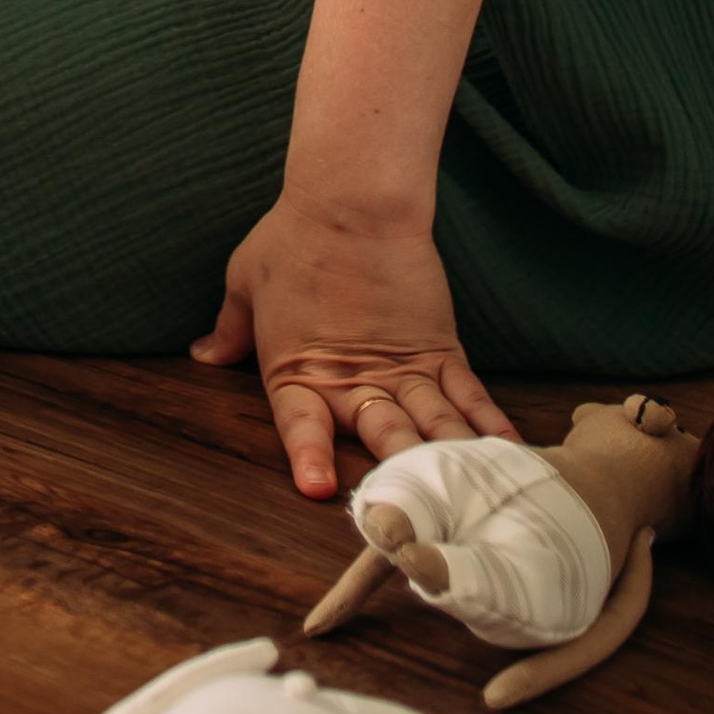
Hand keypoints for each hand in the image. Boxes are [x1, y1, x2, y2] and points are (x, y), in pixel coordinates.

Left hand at [192, 192, 514, 497]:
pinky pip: (468, 395)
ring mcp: (403, 367)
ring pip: (431, 426)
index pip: (300, 423)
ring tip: (474, 503)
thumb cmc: (292, 235)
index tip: (317, 488)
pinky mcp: (440, 348)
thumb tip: (204, 355)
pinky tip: (510, 456)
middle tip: (416, 516)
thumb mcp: (247, 279)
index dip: (308, 454)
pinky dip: (489, 426)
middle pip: (379, 437)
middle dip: (398, 479)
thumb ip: (230, 328)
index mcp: (298, 368)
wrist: (354, 197)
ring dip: (451, 465)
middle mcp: (354, 378)